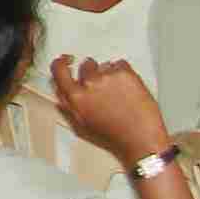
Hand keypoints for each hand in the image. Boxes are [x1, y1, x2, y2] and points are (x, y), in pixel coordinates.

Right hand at [50, 56, 172, 166]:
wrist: (141, 138)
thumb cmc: (115, 135)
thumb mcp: (83, 124)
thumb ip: (69, 105)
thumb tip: (62, 93)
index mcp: (75, 98)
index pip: (59, 70)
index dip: (62, 62)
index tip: (67, 60)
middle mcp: (89, 84)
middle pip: (86, 65)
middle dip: (93, 73)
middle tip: (105, 88)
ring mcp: (107, 76)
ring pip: (105, 65)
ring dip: (110, 74)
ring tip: (120, 93)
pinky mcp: (125, 73)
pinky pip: (121, 64)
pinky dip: (124, 73)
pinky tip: (128, 89)